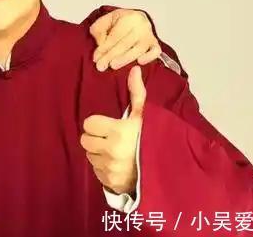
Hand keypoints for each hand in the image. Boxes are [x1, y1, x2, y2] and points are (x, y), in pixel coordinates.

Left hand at [80, 66, 145, 194]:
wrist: (167, 169)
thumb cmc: (153, 138)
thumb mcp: (145, 115)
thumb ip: (136, 93)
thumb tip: (134, 69)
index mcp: (118, 132)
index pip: (89, 124)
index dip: (97, 124)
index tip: (108, 125)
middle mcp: (111, 151)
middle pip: (85, 140)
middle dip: (95, 138)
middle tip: (109, 138)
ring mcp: (109, 168)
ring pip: (89, 155)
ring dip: (98, 152)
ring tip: (114, 151)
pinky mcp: (109, 181)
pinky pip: (96, 171)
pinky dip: (103, 167)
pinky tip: (116, 163)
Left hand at [90, 9, 160, 70]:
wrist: (134, 19)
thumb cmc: (119, 22)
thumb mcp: (105, 21)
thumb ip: (99, 30)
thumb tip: (100, 45)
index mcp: (129, 17)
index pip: (115, 35)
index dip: (104, 47)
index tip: (96, 58)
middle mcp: (141, 25)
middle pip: (125, 43)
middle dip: (111, 56)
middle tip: (101, 66)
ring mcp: (149, 35)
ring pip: (138, 49)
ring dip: (125, 59)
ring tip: (113, 66)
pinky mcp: (155, 44)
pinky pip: (156, 51)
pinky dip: (149, 57)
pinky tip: (139, 62)